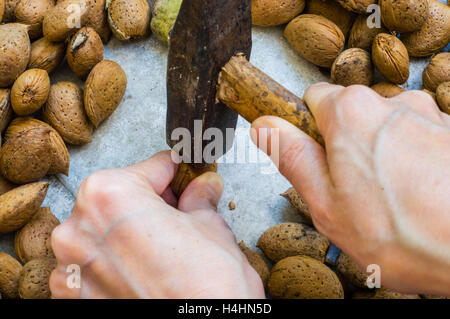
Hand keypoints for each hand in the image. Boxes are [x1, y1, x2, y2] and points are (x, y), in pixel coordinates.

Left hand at [50, 151, 264, 298]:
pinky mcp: (73, 298)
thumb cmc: (207, 288)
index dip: (175, 171)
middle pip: (121, 197)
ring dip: (131, 230)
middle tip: (181, 210)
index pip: (150, 167)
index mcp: (110, 195)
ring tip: (164, 245)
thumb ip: (200, 200)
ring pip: (104, 231)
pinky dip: (116, 261)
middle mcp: (78, 228)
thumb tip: (203, 187)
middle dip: (152, 200)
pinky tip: (144, 269)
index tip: (184, 174)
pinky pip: (94, 264)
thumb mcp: (212, 228)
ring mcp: (71, 266)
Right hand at [251, 84, 449, 296]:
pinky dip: (410, 160)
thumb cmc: (402, 236)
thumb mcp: (325, 203)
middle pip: (350, 114)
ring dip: (378, 154)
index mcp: (352, 114)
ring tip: (388, 199)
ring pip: (384, 128)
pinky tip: (417, 195)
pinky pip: (417, 139)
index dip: (306, 129)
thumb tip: (264, 127)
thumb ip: (291, 157)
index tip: (312, 157)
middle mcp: (392, 103)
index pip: (311, 98)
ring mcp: (429, 115)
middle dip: (343, 145)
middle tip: (349, 192)